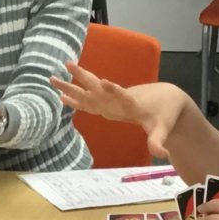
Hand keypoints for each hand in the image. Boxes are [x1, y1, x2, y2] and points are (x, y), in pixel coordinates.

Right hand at [51, 66, 192, 156]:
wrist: (166, 98)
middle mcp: (118, 97)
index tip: (103, 81)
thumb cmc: (164, 113)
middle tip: (68, 65)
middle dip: (83, 77)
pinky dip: (76, 99)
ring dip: (73, 84)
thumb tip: (162, 154)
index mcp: (132, 102)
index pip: (122, 96)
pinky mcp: (108, 101)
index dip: (113, 90)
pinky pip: (89, 100)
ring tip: (53, 77)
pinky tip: (61, 97)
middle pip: (98, 87)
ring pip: (89, 90)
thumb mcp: (162, 128)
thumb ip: (158, 140)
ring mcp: (111, 98)